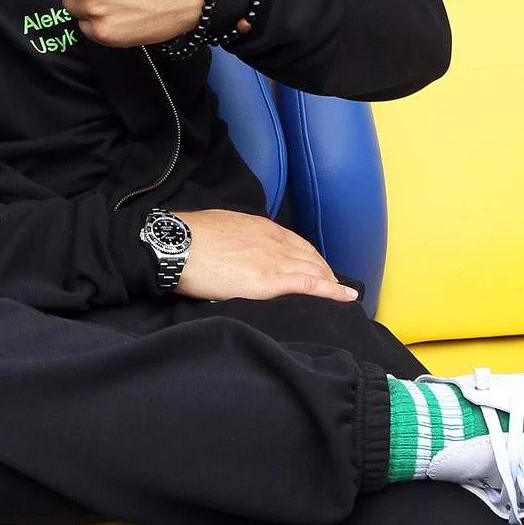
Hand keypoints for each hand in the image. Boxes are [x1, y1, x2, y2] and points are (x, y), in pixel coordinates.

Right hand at [173, 209, 359, 304]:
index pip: (296, 242)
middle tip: (335, 285)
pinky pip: (310, 285)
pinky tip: (346, 297)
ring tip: (342, 294)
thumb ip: (237, 237)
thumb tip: (236, 249)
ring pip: (315, 270)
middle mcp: (274, 240)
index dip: (310, 256)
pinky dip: (332, 291)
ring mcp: (274, 260)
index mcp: (260, 227)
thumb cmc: (189, 237)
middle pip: (310, 256)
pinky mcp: (270, 281)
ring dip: (332, 282)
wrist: (176, 245)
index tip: (317, 266)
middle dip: (325, 270)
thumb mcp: (220, 227)